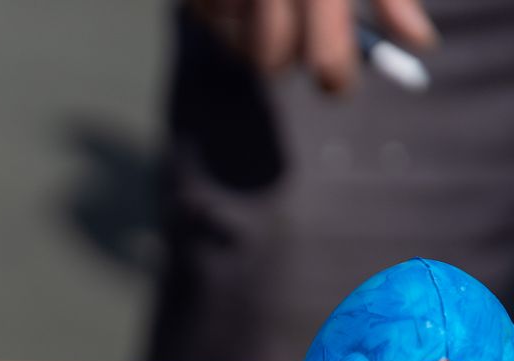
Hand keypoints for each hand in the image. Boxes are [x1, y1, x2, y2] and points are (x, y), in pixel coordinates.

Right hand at [188, 0, 437, 92]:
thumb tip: (419, 43)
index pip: (325, 57)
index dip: (335, 75)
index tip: (340, 80)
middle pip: (271, 60)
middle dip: (289, 58)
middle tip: (306, 40)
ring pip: (237, 44)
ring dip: (256, 32)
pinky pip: (210, 17)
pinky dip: (229, 9)